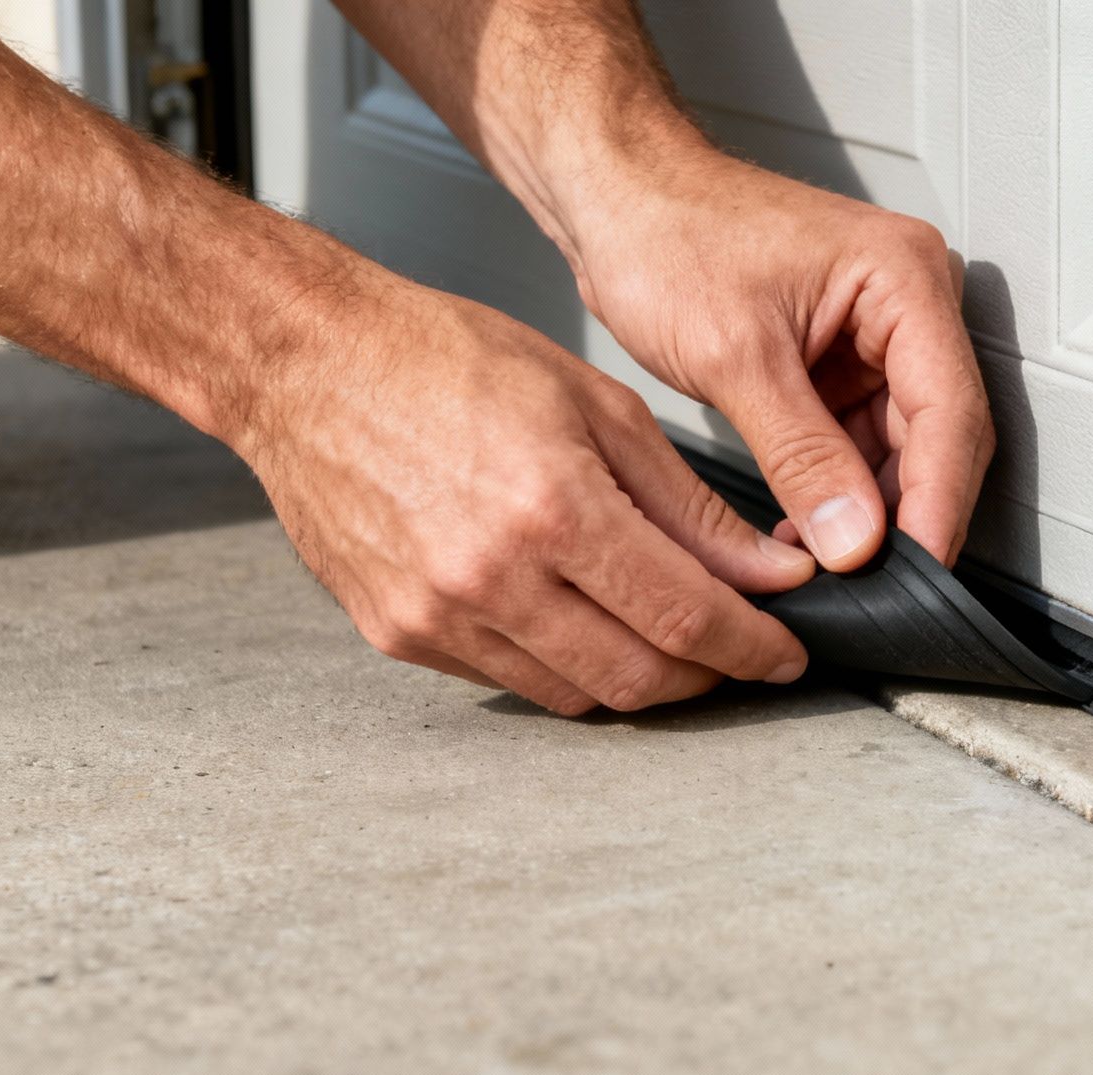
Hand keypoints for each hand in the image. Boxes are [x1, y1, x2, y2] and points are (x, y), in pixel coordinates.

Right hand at [234, 278, 814, 715]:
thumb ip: (691, 507)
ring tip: (666, 637)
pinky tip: (584, 623)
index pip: (687, 617)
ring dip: (637, 679)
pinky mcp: (396, 634)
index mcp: (553, 508)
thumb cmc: (449, 361)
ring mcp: (436, 615)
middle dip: (705, 676)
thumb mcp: (597, 406)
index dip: (752, 648)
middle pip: (636, 678)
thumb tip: (770, 576)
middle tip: (737, 652)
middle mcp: (491, 577)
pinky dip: (564, 667)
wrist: (306, 363)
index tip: (786, 654)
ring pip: (575, 695)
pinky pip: (509, 681)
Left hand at [554, 149, 994, 570]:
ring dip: (871, 513)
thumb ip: (802, 455)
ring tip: (827, 570)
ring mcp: (879, 335)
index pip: (951, 412)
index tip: (917, 572)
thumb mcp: (735, 356)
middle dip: (909, 516)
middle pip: (942, 436)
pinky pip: (864, 445)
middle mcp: (908, 303)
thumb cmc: (666, 233)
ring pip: (906, 451)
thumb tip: (854, 541)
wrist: (617, 201)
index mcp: (902, 277)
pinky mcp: (845, 363)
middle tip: (876, 590)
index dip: (938, 504)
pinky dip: (841, 494)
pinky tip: (808, 534)